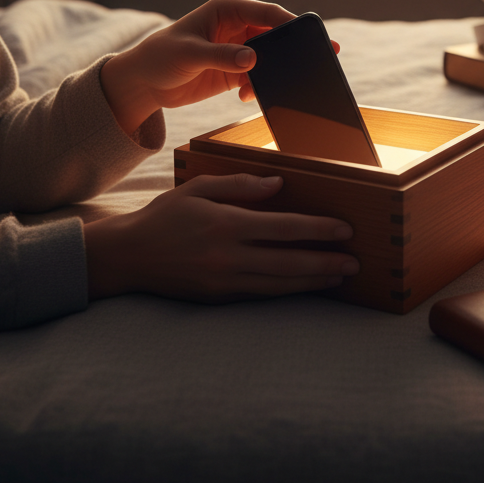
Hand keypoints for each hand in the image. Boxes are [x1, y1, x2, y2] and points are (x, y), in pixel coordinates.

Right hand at [84, 173, 358, 301]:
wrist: (127, 257)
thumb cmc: (165, 216)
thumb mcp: (200, 188)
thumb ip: (241, 185)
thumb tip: (279, 184)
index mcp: (227, 225)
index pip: (285, 228)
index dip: (318, 230)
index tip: (345, 230)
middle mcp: (229, 256)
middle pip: (289, 262)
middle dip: (326, 262)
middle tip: (356, 262)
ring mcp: (224, 281)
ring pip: (279, 284)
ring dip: (312, 282)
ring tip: (339, 276)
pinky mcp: (218, 298)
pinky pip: (260, 295)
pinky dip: (287, 292)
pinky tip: (305, 287)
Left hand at [100, 0, 335, 133]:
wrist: (143, 83)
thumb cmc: (160, 57)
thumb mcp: (189, 55)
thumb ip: (221, 56)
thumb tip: (252, 58)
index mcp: (227, 10)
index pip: (267, 12)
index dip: (291, 22)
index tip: (311, 35)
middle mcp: (237, 26)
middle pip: (275, 34)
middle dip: (292, 48)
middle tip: (319, 59)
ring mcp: (238, 48)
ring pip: (270, 57)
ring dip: (274, 72)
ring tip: (277, 86)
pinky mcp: (235, 70)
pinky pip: (258, 76)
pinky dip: (258, 86)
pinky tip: (245, 96)